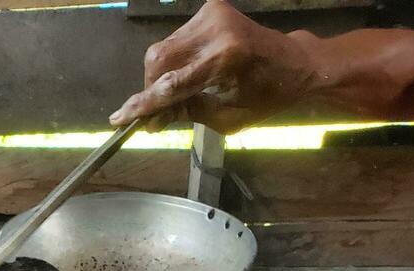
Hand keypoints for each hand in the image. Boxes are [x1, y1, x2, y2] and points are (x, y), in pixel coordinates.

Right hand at [110, 0, 317, 132]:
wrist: (294, 63)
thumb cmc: (265, 97)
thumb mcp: (225, 117)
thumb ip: (185, 113)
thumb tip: (150, 118)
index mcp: (224, 60)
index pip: (169, 84)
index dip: (142, 103)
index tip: (119, 118)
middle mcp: (216, 31)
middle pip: (158, 59)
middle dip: (150, 88)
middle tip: (154, 112)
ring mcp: (212, 15)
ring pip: (163, 49)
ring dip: (162, 75)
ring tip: (177, 93)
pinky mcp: (211, 9)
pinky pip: (176, 39)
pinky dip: (174, 61)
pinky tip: (187, 73)